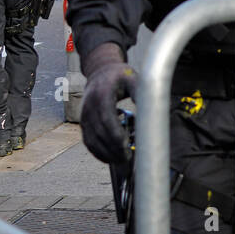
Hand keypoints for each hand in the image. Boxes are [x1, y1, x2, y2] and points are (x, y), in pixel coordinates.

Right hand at [79, 43, 136, 166]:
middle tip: (128, 159)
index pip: (106, 118)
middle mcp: (89, 107)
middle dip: (113, 148)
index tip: (126, 145)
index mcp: (101, 95)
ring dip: (105, 153)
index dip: (115, 133)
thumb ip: (141, 92)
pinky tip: (109, 159)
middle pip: (99, 132)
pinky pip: (88, 141)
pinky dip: (97, 152)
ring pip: (92, 140)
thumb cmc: (119, 76)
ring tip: (121, 162)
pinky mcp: (83, 123)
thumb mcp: (132, 78)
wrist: (100, 72)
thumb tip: (151, 108)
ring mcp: (84, 116)